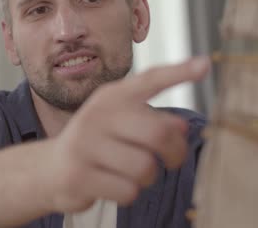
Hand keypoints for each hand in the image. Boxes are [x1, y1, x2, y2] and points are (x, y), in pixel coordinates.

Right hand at [44, 56, 209, 212]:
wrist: (52, 167)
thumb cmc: (98, 143)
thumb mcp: (120, 122)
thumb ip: (151, 120)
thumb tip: (181, 127)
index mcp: (112, 96)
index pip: (150, 79)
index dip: (179, 72)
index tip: (204, 65)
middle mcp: (97, 114)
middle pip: (158, 133)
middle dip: (175, 152)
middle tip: (172, 160)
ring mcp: (85, 145)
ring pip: (145, 168)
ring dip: (148, 177)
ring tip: (134, 173)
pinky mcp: (79, 175)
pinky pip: (128, 191)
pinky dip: (129, 193)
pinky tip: (115, 185)